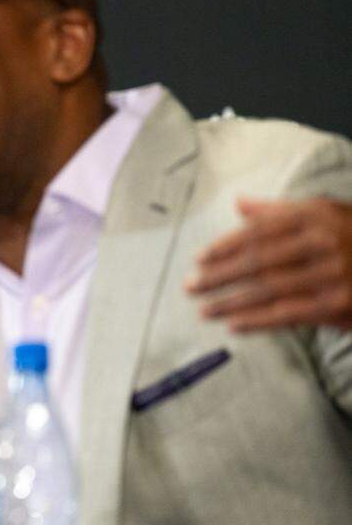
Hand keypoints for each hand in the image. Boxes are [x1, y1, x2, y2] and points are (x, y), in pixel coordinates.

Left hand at [185, 197, 351, 331]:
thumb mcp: (324, 213)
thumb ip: (278, 210)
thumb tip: (239, 203)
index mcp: (313, 217)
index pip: (258, 232)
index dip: (225, 246)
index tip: (199, 259)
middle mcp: (322, 242)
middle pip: (259, 261)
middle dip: (219, 276)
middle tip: (190, 286)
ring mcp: (332, 275)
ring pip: (270, 290)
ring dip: (231, 301)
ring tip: (204, 309)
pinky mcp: (338, 304)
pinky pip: (289, 314)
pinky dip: (257, 321)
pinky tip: (233, 325)